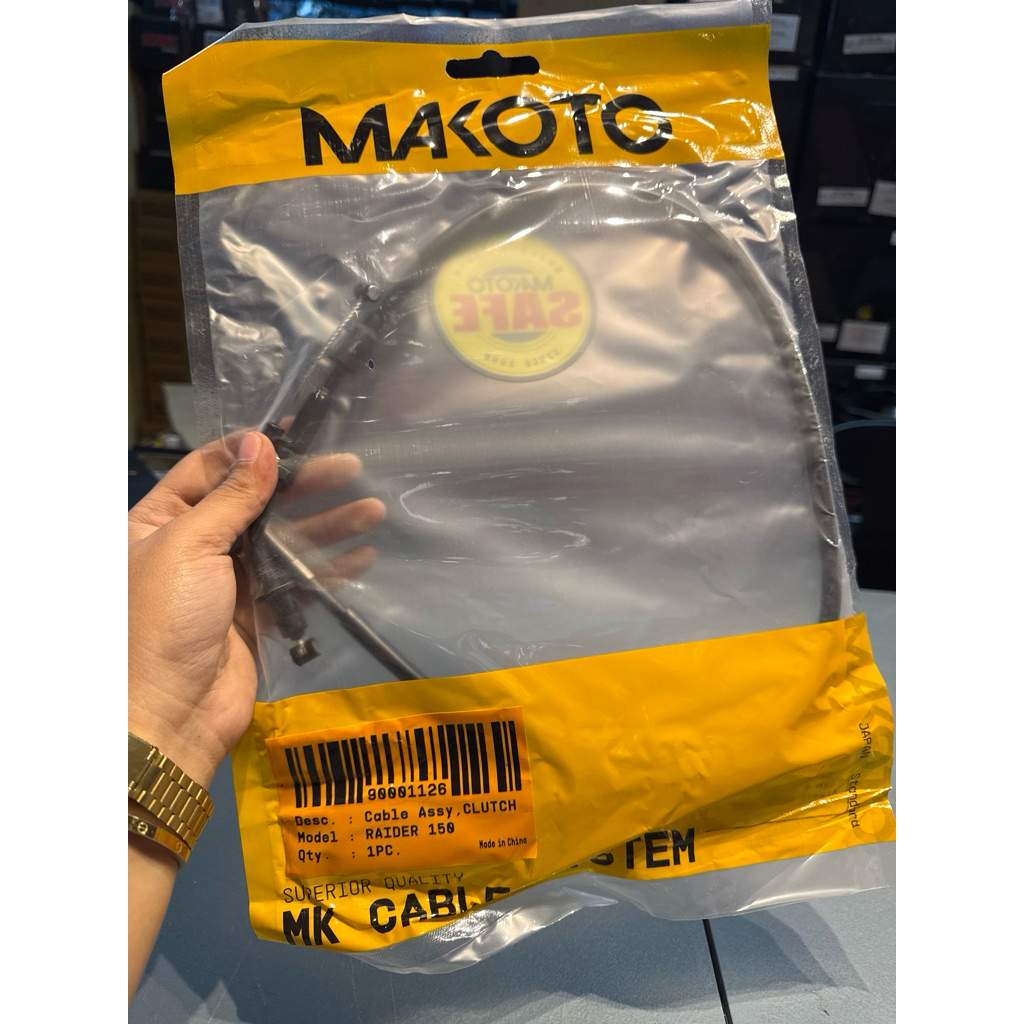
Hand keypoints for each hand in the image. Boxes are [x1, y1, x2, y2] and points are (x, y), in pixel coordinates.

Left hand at [128, 432, 384, 786]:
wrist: (168, 715)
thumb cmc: (163, 621)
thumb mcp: (190, 546)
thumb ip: (232, 497)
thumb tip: (261, 443)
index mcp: (159, 521)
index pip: (209, 469)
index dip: (252, 450)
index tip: (299, 433)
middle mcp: (192, 545)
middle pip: (254, 502)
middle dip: (302, 486)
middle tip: (349, 468)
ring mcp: (226, 580)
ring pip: (282, 541)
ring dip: (325, 525)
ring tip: (371, 509)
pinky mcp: (255, 614)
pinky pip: (296, 581)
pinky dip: (327, 568)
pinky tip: (361, 555)